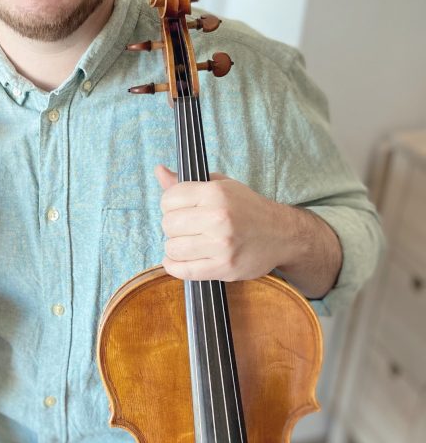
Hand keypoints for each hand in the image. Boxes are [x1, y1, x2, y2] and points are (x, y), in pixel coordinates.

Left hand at [156, 164, 288, 282]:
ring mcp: (222, 245)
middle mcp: (218, 217)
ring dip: (175, 248)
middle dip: (173, 227)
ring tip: (189, 243)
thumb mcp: (221, 186)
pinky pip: (184, 271)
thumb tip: (159, 171)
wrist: (283, 234)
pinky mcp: (224, 267)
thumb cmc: (248, 208)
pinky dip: (175, 267)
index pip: (169, 199)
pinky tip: (181, 260)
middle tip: (187, 228)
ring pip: (172, 249)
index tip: (180, 210)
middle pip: (168, 225)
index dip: (170, 205)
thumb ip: (186, 183)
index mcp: (216, 193)